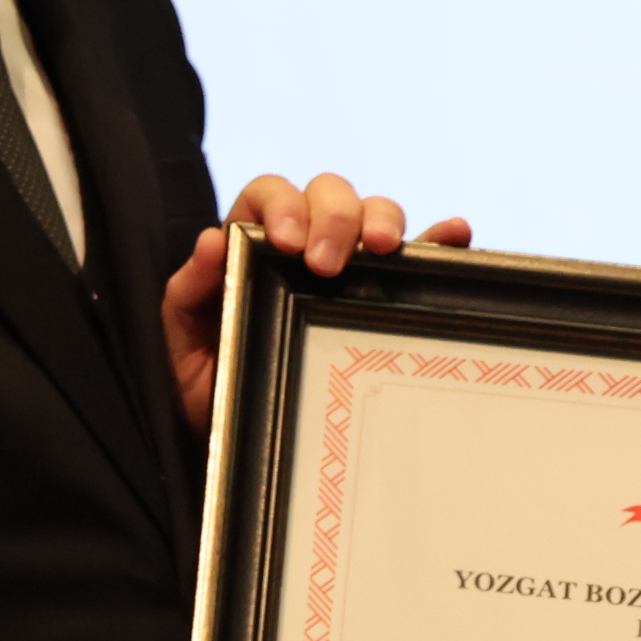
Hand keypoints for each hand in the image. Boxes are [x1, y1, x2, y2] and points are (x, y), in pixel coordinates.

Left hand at [162, 174, 470, 432]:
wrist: (249, 447)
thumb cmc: (214, 392)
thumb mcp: (185, 349)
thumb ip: (189, 294)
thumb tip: (211, 242)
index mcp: (252, 246)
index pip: (270, 195)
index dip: (283, 204)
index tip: (288, 244)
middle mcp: (305, 244)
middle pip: (329, 193)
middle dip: (334, 217)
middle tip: (328, 265)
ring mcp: (351, 268)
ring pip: (375, 213)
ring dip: (383, 219)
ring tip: (384, 250)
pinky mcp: (386, 297)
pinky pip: (420, 258)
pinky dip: (439, 239)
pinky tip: (455, 234)